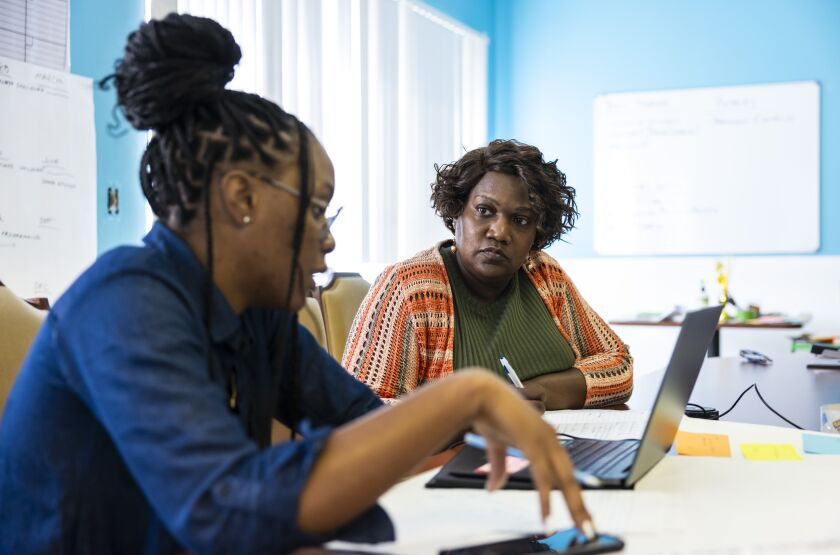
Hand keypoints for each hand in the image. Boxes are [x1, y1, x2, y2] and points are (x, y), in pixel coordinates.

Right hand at [464, 370, 592, 534]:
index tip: (578, 510)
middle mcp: (551, 438)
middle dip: (580, 504)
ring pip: (564, 481)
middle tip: (588, 528)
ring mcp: (545, 441)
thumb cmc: (489, 413)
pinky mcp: (534, 444)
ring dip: (573, 507)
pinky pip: (544, 478)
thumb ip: (499, 467)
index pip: (565, 469)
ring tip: (581, 529)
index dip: (572, 491)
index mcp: (546, 436)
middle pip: (571, 478)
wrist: (480, 394)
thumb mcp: (496, 445)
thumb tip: (494, 488)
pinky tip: (548, 517)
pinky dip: (546, 500)